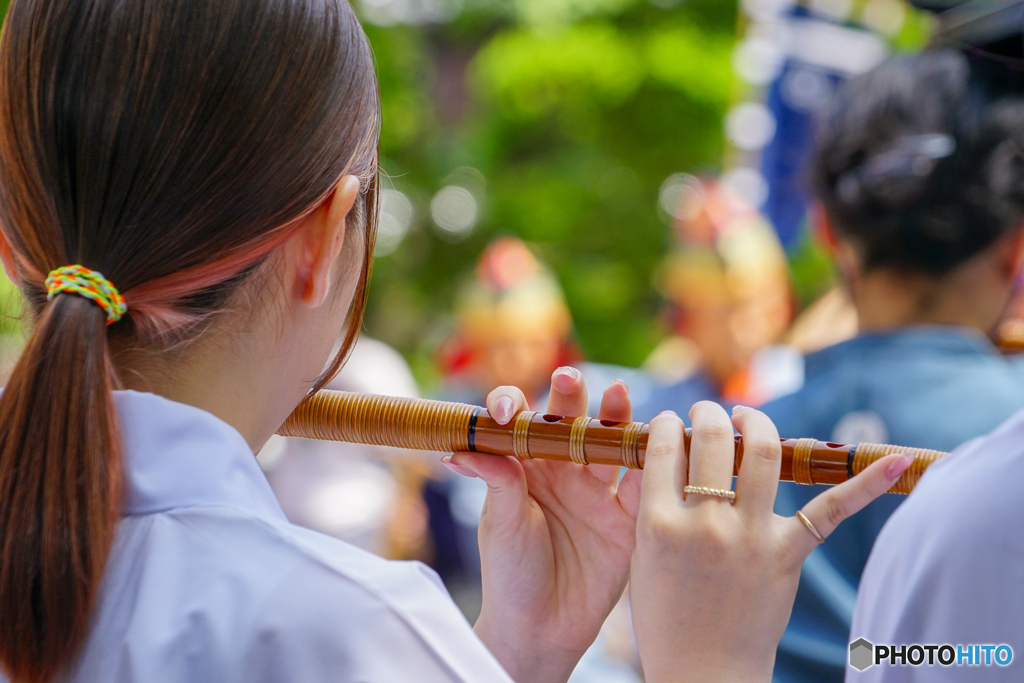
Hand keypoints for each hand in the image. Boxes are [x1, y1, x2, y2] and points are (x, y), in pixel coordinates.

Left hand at [444, 367, 640, 682]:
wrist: (542, 628)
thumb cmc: (510, 572)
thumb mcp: (498, 523)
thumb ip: (496, 481)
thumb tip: (462, 449)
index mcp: (525, 464)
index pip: (520, 419)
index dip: (515, 405)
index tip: (507, 411)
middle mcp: (562, 468)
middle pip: (569, 420)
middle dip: (569, 395)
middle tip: (565, 378)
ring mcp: (597, 490)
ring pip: (608, 443)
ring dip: (614, 417)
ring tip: (615, 394)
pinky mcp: (627, 516)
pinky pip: (643, 485)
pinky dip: (652, 463)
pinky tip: (655, 442)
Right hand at [630, 402, 913, 682]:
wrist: (703, 672)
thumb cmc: (665, 615)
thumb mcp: (643, 555)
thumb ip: (654, 504)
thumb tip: (673, 450)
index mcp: (658, 523)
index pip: (664, 446)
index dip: (666, 424)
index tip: (671, 423)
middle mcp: (705, 524)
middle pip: (711, 438)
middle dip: (709, 412)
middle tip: (708, 412)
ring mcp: (750, 537)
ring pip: (763, 453)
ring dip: (757, 423)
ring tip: (748, 419)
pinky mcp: (788, 555)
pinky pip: (831, 511)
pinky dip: (866, 484)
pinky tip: (895, 460)